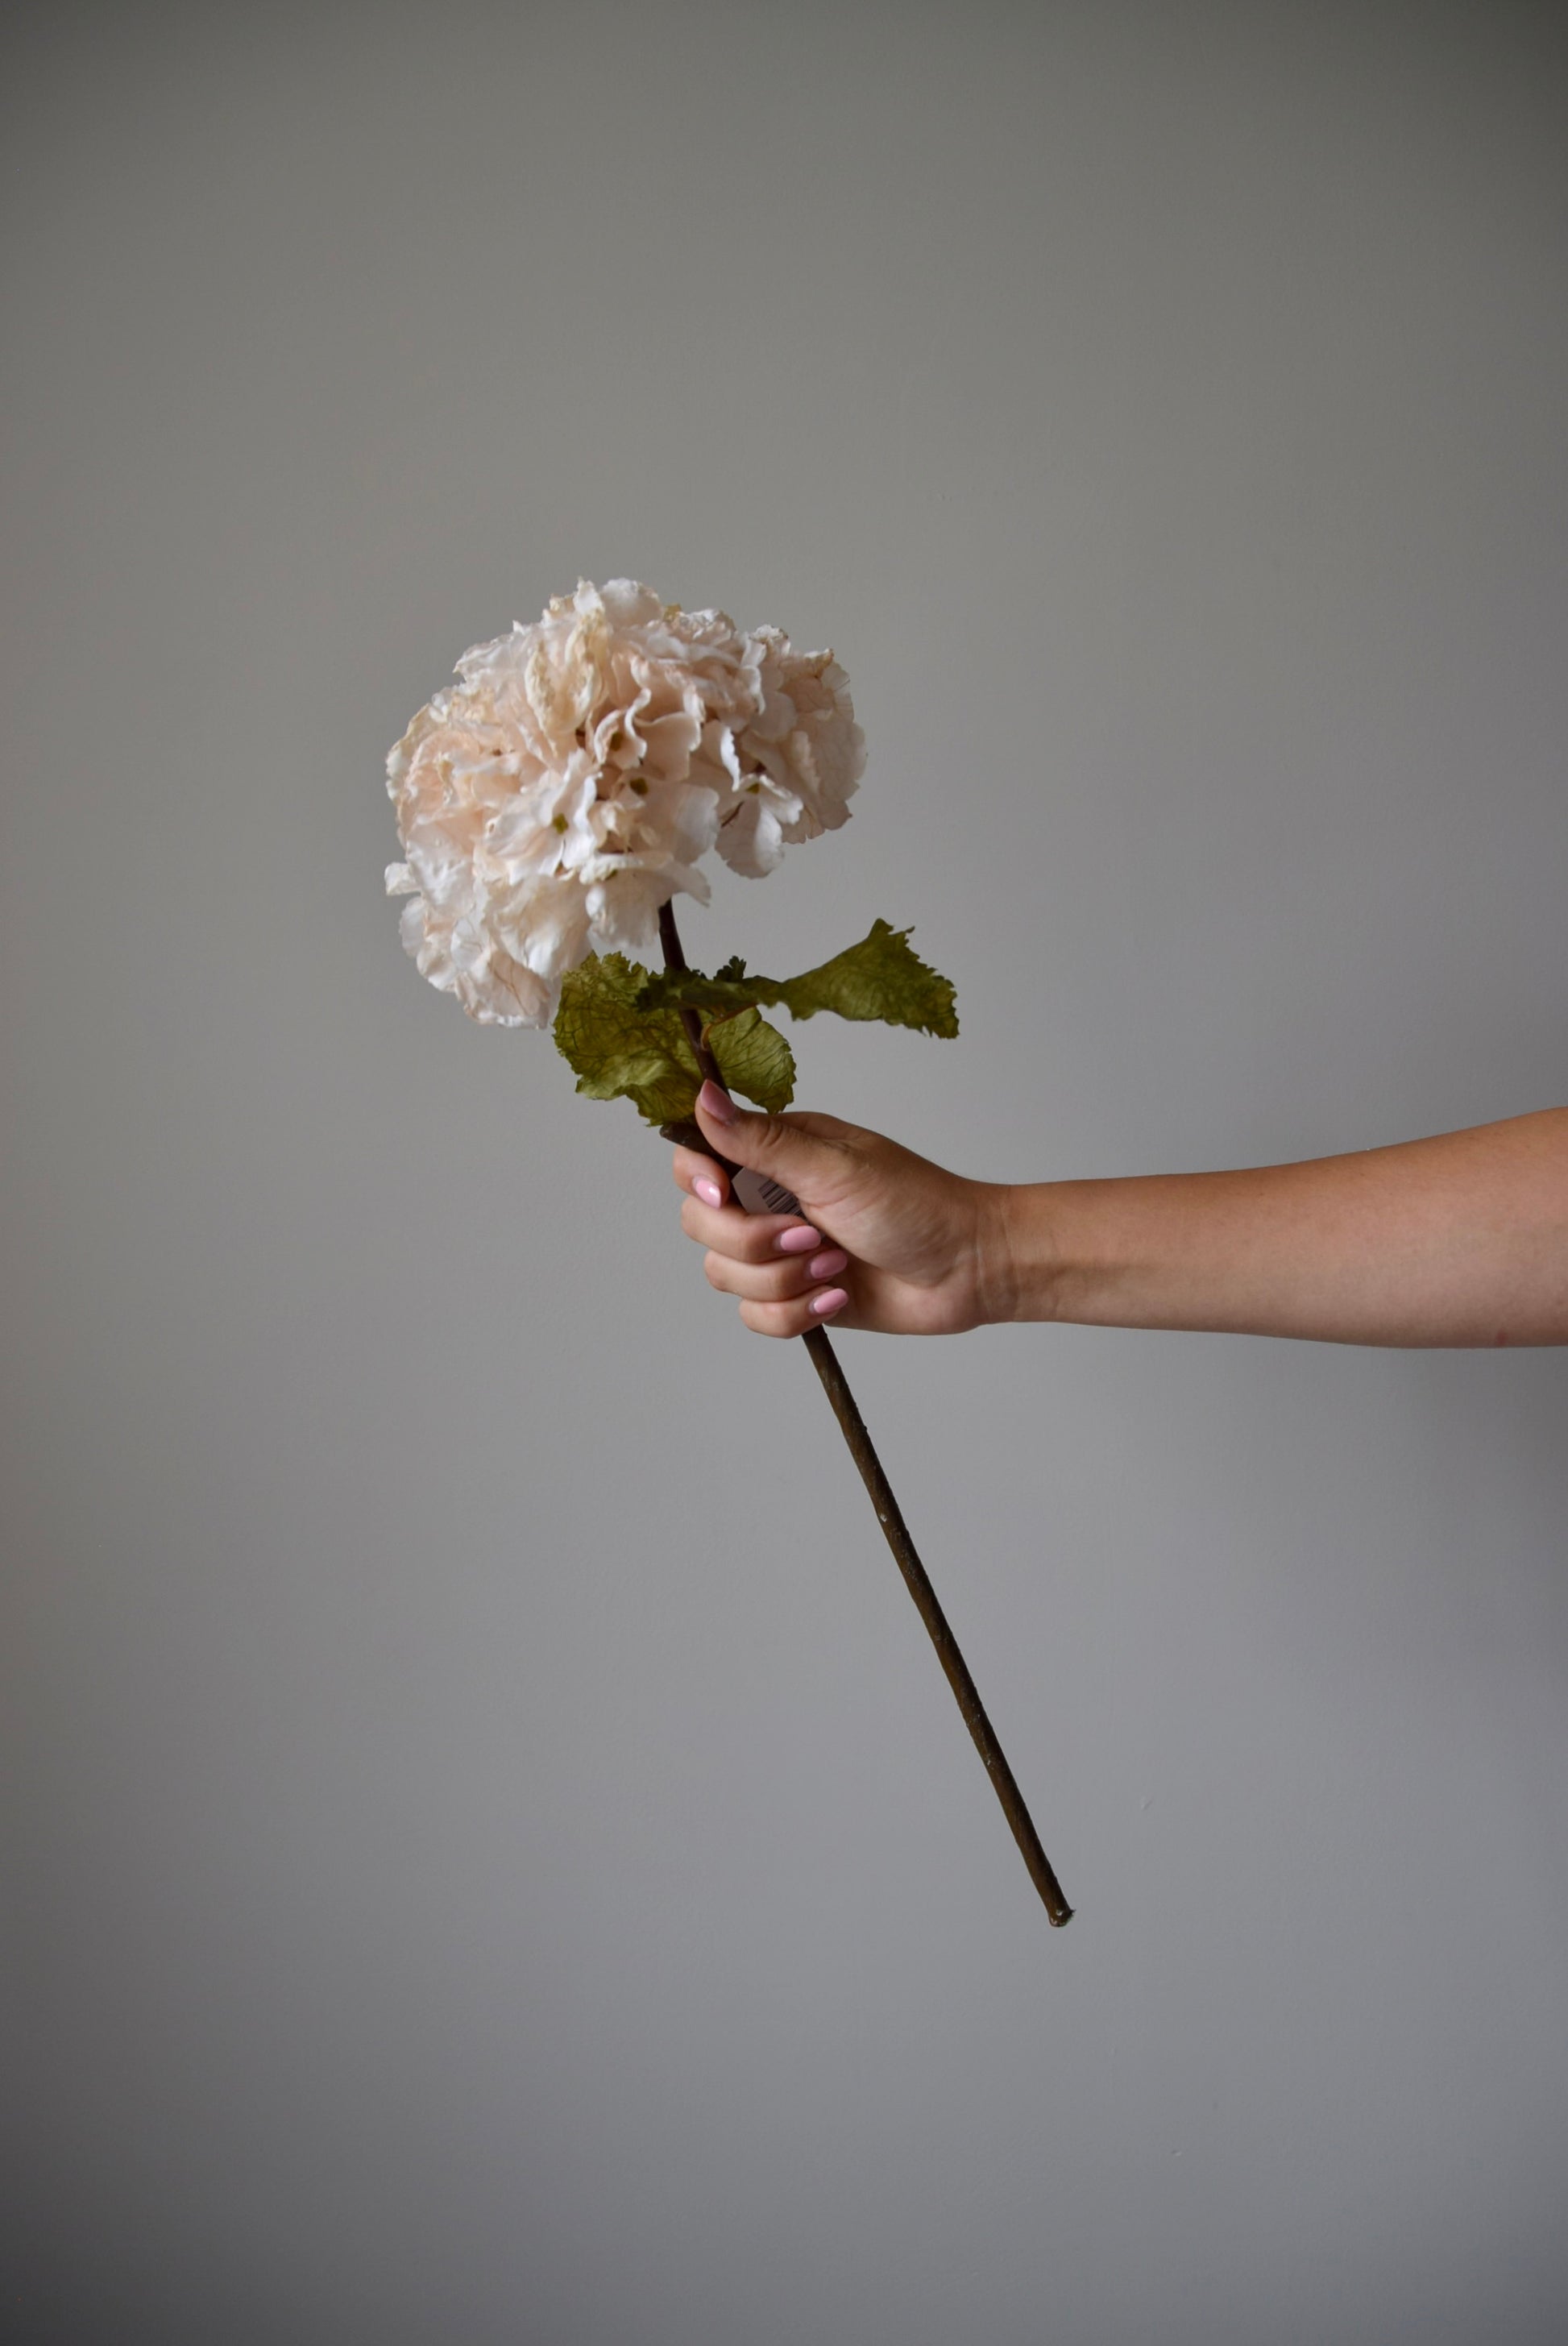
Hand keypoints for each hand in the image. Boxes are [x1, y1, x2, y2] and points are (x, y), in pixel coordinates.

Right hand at [671, 1079, 1004, 1337]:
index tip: (724, 1193)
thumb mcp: (835, 1168)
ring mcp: (781, 1250)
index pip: (696, 1159)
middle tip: (813, 1237)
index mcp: (776, 1153)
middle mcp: (771, 1198)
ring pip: (726, 1275)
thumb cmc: (917, 1205)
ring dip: (783, 1280)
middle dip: (753, 1243)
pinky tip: (838, 1298)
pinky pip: (756, 1315)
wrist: (968, 1269)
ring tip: (837, 1267)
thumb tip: (703, 1096)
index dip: (698, 1179)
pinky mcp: (796, 1294)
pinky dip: (795, 1314)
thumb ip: (763, 1140)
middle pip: (702, 1223)